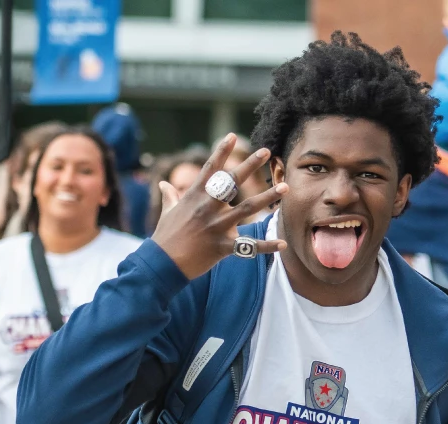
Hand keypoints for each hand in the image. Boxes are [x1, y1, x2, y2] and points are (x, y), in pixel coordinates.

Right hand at [152, 133, 287, 279]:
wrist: (162, 264)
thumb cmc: (165, 237)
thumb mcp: (167, 212)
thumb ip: (170, 196)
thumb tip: (163, 184)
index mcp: (194, 196)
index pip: (209, 168)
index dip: (221, 151)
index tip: (232, 136)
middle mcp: (207, 207)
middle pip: (232, 182)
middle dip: (250, 165)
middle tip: (265, 151)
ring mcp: (215, 226)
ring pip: (247, 208)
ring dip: (268, 197)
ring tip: (285, 187)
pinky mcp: (221, 246)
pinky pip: (248, 246)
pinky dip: (267, 245)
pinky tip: (283, 243)